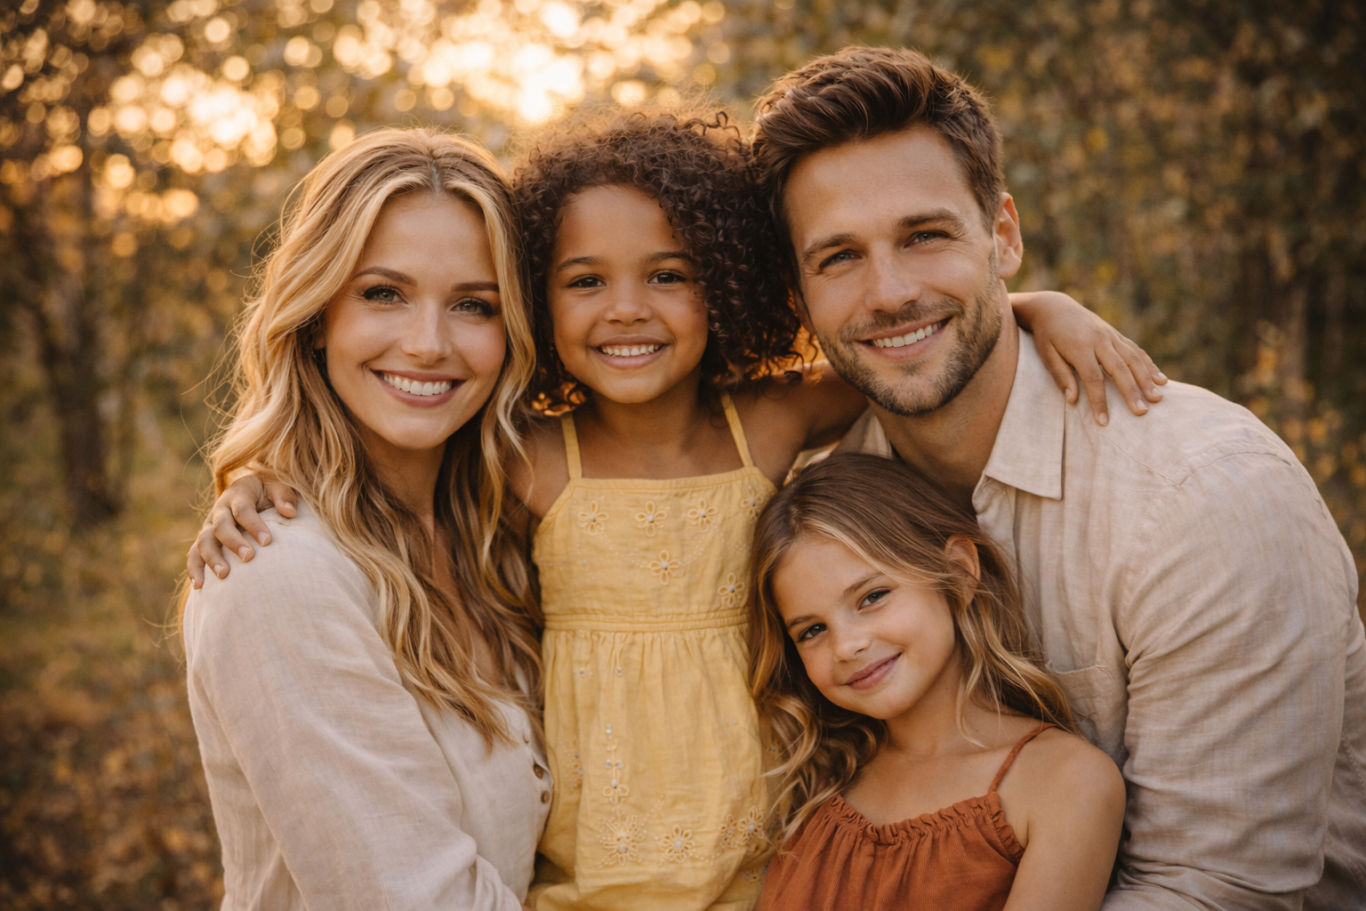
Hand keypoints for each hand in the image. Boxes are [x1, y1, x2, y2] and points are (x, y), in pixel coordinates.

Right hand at [187, 474, 297, 587]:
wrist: (253, 490)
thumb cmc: (268, 491)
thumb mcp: (277, 485)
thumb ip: (283, 496)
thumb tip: (290, 512)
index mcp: (238, 494)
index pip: (243, 510)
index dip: (254, 525)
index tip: (267, 541)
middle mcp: (220, 509)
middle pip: (221, 526)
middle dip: (234, 543)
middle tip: (248, 557)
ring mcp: (210, 525)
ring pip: (204, 541)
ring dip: (212, 558)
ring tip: (223, 575)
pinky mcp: (206, 539)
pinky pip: (194, 554)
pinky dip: (194, 569)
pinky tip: (199, 586)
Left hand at [1010, 290, 1166, 425]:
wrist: (1054, 307)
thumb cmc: (1047, 336)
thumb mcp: (1047, 355)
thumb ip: (1061, 376)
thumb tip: (1072, 400)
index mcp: (1080, 347)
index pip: (1093, 378)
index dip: (1099, 401)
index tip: (1103, 421)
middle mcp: (1099, 340)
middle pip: (1119, 369)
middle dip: (1131, 392)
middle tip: (1142, 412)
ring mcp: (1110, 335)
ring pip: (1133, 358)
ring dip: (1147, 379)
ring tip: (1157, 398)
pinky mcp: (1116, 334)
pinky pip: (1136, 350)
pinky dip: (1149, 364)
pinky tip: (1161, 379)